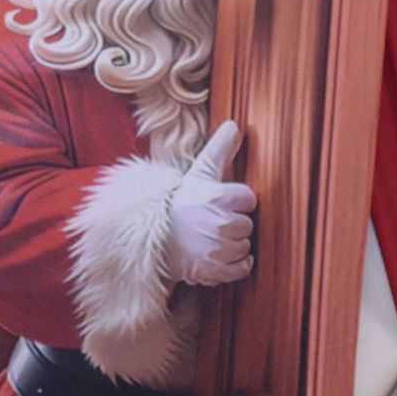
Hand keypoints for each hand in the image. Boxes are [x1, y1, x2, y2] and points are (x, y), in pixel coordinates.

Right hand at [165, 121, 255, 286]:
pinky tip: (218, 256)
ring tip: (210, 239)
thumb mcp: (197, 174)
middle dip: (233, 224)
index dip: (235, 201)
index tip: (217, 204)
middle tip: (211, 223)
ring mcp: (216, 249)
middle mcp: (219, 224)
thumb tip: (234, 125)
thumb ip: (218, 149)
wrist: (148, 238)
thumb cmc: (177, 204)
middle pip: (247, 225)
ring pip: (244, 247)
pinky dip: (233, 265)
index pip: (248, 199)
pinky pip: (241, 268)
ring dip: (232, 245)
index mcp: (217, 198)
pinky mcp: (213, 270)